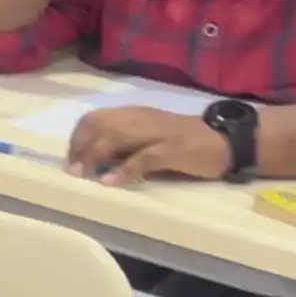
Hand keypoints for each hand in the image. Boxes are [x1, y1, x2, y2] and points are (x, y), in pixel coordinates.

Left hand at [68, 107, 229, 184]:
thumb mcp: (149, 136)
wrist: (223, 141)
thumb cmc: (183, 142)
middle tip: (73, 170)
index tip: (71, 157)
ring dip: (96, 156)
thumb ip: (125, 142)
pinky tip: (112, 182)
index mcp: (135, 114)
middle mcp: (142, 118)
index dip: (79, 136)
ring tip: (84, 175)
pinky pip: (144, 158)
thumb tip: (94, 159)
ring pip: (118, 136)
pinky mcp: (173, 149)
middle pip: (102, 125)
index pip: (96, 117)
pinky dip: (125, 170)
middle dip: (82, 147)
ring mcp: (158, 132)